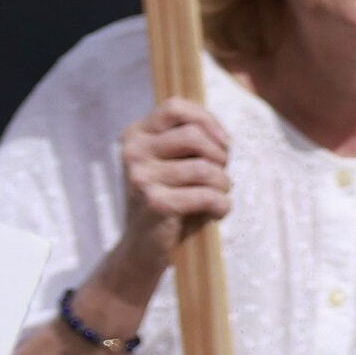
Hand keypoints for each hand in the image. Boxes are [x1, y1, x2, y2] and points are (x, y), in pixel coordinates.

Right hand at [115, 99, 230, 278]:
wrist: (142, 247)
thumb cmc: (166, 198)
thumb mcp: (168, 161)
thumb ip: (185, 139)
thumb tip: (222, 135)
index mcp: (135, 135)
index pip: (175, 107)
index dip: (207, 120)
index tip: (223, 142)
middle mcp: (132, 152)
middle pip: (193, 136)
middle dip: (219, 155)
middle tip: (220, 173)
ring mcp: (140, 178)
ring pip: (204, 167)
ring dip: (223, 184)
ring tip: (219, 194)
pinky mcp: (156, 203)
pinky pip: (207, 195)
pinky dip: (221, 205)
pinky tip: (217, 211)